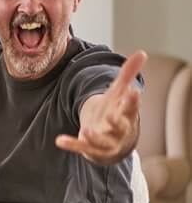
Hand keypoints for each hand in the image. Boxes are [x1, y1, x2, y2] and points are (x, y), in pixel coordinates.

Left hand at [56, 50, 145, 164]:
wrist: (112, 143)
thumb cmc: (116, 112)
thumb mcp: (119, 93)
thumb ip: (128, 74)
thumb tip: (142, 52)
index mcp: (126, 115)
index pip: (132, 108)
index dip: (133, 101)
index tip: (133, 92)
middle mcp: (119, 130)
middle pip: (122, 127)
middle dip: (118, 122)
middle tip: (112, 115)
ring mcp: (106, 143)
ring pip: (103, 142)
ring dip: (95, 137)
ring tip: (86, 130)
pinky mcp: (91, 150)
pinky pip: (82, 148)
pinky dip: (72, 145)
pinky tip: (59, 140)